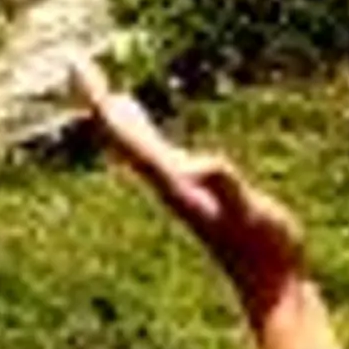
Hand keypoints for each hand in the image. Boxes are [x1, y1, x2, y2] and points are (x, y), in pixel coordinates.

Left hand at [76, 68, 311, 321]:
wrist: (271, 285)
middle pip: (121, 137)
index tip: (80, 66)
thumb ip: (225, 184)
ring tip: (104, 89)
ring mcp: (177, 188)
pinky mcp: (192, 191)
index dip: (102, 100)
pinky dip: (140, 131)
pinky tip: (142, 123)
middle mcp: (167, 183)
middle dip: (99, 100)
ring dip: (117, 116)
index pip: (126, 135)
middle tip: (77, 63)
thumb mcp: (250, 209)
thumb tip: (199, 163)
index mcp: (173, 180)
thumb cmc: (265, 246)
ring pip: (134, 145)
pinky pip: (153, 152)